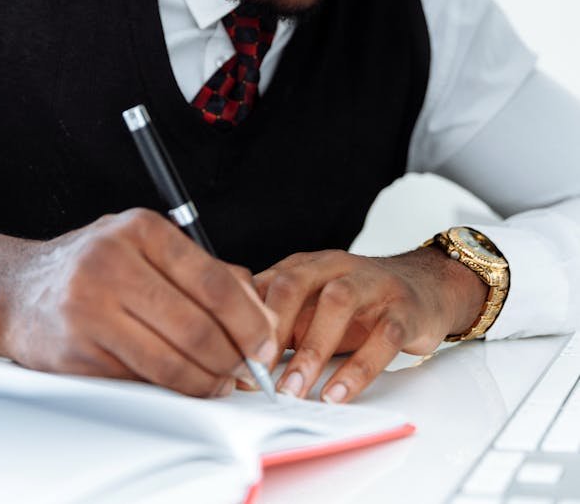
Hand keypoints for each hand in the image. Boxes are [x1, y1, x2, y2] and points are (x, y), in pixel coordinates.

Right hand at [0, 209, 277, 397]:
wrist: (16, 289)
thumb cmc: (94, 265)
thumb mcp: (146, 246)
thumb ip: (204, 270)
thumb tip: (260, 313)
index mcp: (140, 229)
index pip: (213, 281)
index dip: (249, 320)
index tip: (265, 341)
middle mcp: (112, 263)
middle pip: (197, 327)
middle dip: (232, 358)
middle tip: (246, 370)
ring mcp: (89, 308)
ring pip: (171, 362)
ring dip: (206, 382)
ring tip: (219, 382)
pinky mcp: (75, 351)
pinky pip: (140, 381)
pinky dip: (170, 390)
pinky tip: (181, 384)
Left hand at [253, 247, 486, 402]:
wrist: (427, 286)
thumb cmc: (362, 301)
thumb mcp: (317, 302)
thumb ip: (283, 319)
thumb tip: (238, 355)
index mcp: (310, 264)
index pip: (269, 282)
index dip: (246, 316)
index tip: (232, 356)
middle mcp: (338, 267)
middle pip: (296, 283)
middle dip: (273, 327)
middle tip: (257, 370)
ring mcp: (373, 285)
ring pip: (338, 304)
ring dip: (311, 349)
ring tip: (294, 390)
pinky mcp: (404, 310)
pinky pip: (381, 338)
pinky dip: (358, 369)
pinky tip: (338, 393)